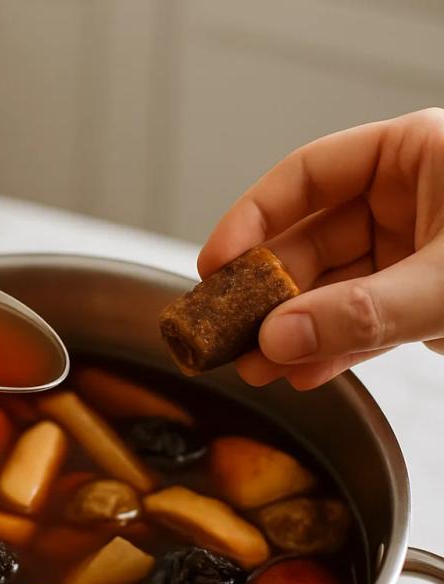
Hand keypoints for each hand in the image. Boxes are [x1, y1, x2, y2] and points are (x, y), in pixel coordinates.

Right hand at [198, 108, 443, 389]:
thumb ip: (365, 311)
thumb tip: (280, 337)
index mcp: (418, 157)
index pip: (309, 175)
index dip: (252, 217)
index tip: (215, 262)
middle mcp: (410, 200)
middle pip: (310, 238)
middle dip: (268, 293)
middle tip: (227, 330)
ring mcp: (414, 253)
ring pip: (330, 288)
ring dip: (293, 330)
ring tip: (257, 366)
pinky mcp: (423, 301)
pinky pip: (361, 320)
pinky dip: (333, 348)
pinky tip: (305, 371)